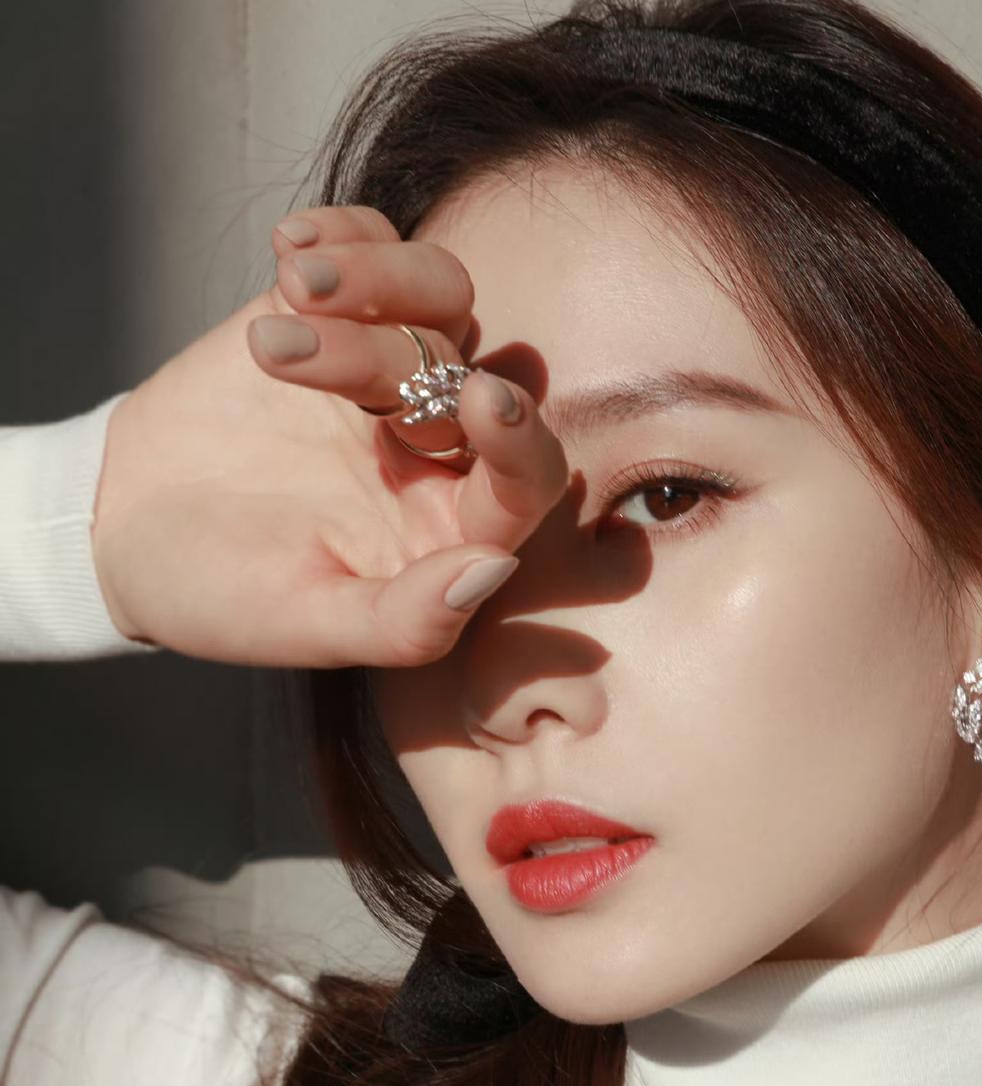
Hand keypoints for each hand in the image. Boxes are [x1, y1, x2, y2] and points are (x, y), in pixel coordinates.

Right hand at [90, 204, 570, 666]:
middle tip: (281, 354)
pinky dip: (342, 234)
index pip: (526, 480)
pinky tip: (287, 246)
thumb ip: (403, 621)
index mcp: (452, 530)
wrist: (122, 528)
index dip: (520, 440)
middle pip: (469, 370)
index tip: (482, 400)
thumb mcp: (304, 623)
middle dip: (384, 354)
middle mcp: (440, 447)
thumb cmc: (220, 595)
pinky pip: (373, 247)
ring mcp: (393, 370)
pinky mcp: (336, 310)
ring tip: (288, 284)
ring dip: (372, 279)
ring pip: (438, 293)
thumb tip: (493, 570)